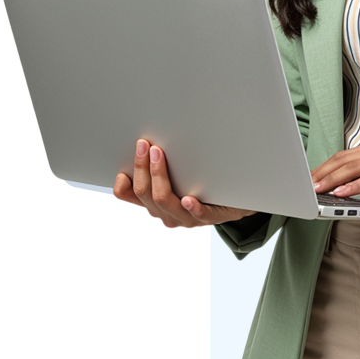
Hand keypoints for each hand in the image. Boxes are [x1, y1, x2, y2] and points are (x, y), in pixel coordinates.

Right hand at [113, 138, 258, 228]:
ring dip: (159, 176)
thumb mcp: (177, 176)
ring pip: (165, 201)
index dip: (123, 184)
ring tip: (158, 153)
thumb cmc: (202, 185)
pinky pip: (199, 214)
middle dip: (142, 167)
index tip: (123, 166)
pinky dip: (192, 207)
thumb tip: (146, 141)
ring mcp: (187, 217)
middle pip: (146, 193)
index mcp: (156, 203)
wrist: (236, 201)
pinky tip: (188, 199)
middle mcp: (168, 213)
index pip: (131, 195)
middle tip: (144, 144)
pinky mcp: (211, 216)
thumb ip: (162, 164)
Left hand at [311, 141, 359, 210]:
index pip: (343, 157)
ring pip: (355, 167)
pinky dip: (355, 186)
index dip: (323, 167)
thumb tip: (339, 190)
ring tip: (318, 189)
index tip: (307, 179)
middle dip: (322, 173)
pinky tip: (342, 192)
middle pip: (344, 160)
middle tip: (305, 185)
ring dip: (333, 179)